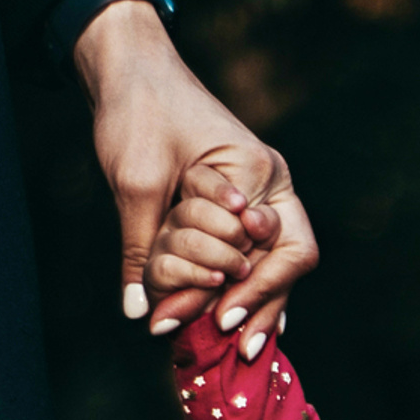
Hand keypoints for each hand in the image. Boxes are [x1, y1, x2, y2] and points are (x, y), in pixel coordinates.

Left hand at [73, 0, 316, 346]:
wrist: (130, 70)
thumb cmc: (138, 114)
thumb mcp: (135, 181)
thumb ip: (143, 246)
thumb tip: (139, 311)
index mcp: (259, 171)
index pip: (279, 247)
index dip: (256, 289)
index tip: (222, 318)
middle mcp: (271, 184)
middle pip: (289, 260)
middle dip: (264, 306)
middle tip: (238, 349)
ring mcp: (261, 193)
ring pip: (277, 261)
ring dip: (259, 304)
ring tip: (241, 347)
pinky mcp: (240, 202)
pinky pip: (258, 252)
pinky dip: (252, 287)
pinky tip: (244, 322)